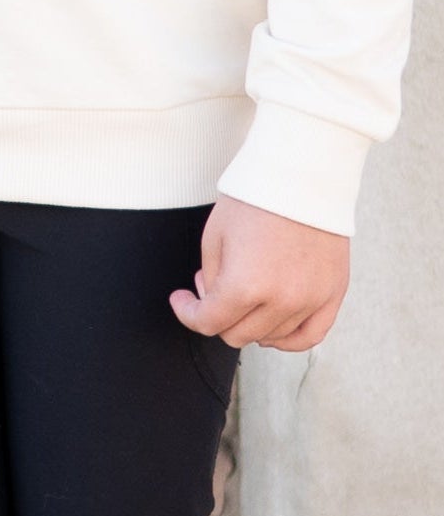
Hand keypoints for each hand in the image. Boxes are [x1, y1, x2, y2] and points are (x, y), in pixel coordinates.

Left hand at [170, 194, 349, 351]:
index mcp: (245, 286)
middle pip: (237, 335)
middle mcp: (280, 300)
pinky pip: (310, 336)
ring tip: (244, 291)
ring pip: (271, 338)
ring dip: (250, 322)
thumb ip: (211, 281)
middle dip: (217, 315)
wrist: (302, 176)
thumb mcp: (214, 237)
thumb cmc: (256, 200)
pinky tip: (272, 328)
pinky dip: (288, 339)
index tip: (182, 301)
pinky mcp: (333, 294)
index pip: (208, 323)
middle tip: (213, 286)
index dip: (187, 313)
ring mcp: (310, 300)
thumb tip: (213, 303)